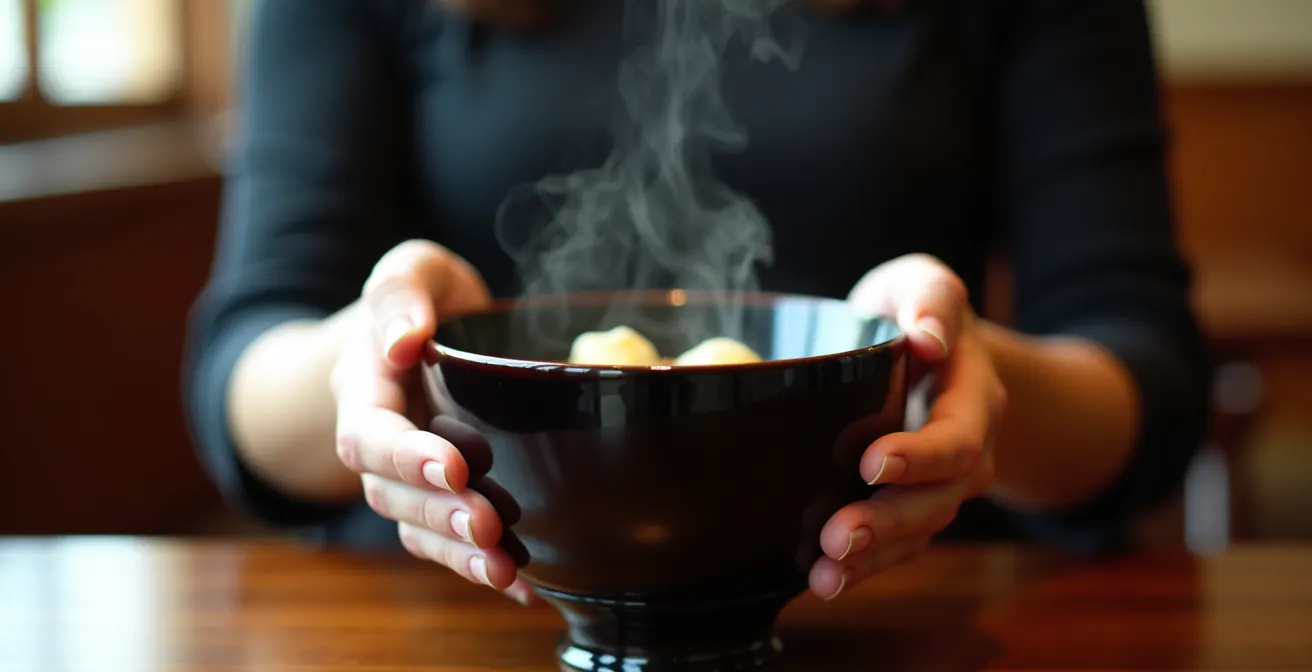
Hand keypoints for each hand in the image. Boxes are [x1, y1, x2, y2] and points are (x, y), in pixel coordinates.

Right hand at [330, 240, 536, 605]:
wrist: (420, 331)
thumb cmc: (419, 299)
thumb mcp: (412, 270)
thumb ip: (401, 291)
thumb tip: (404, 339)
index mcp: (365, 389)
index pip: (370, 433)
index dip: (405, 456)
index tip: (452, 464)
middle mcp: (381, 442)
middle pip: (393, 493)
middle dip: (439, 514)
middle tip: (488, 525)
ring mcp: (409, 477)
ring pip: (419, 528)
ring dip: (458, 554)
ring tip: (504, 570)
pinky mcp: (442, 498)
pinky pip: (450, 543)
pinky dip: (483, 568)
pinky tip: (525, 587)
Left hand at [809, 254, 1006, 599]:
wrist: (934, 350)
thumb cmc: (919, 313)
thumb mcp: (925, 283)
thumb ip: (932, 298)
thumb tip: (928, 337)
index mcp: (972, 396)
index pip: (956, 436)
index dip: (920, 456)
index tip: (872, 462)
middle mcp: (968, 451)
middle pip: (938, 498)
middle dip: (888, 521)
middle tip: (838, 535)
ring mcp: (941, 486)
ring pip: (917, 532)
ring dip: (873, 557)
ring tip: (825, 574)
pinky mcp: (911, 506)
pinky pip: (897, 546)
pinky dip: (864, 568)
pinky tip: (825, 581)